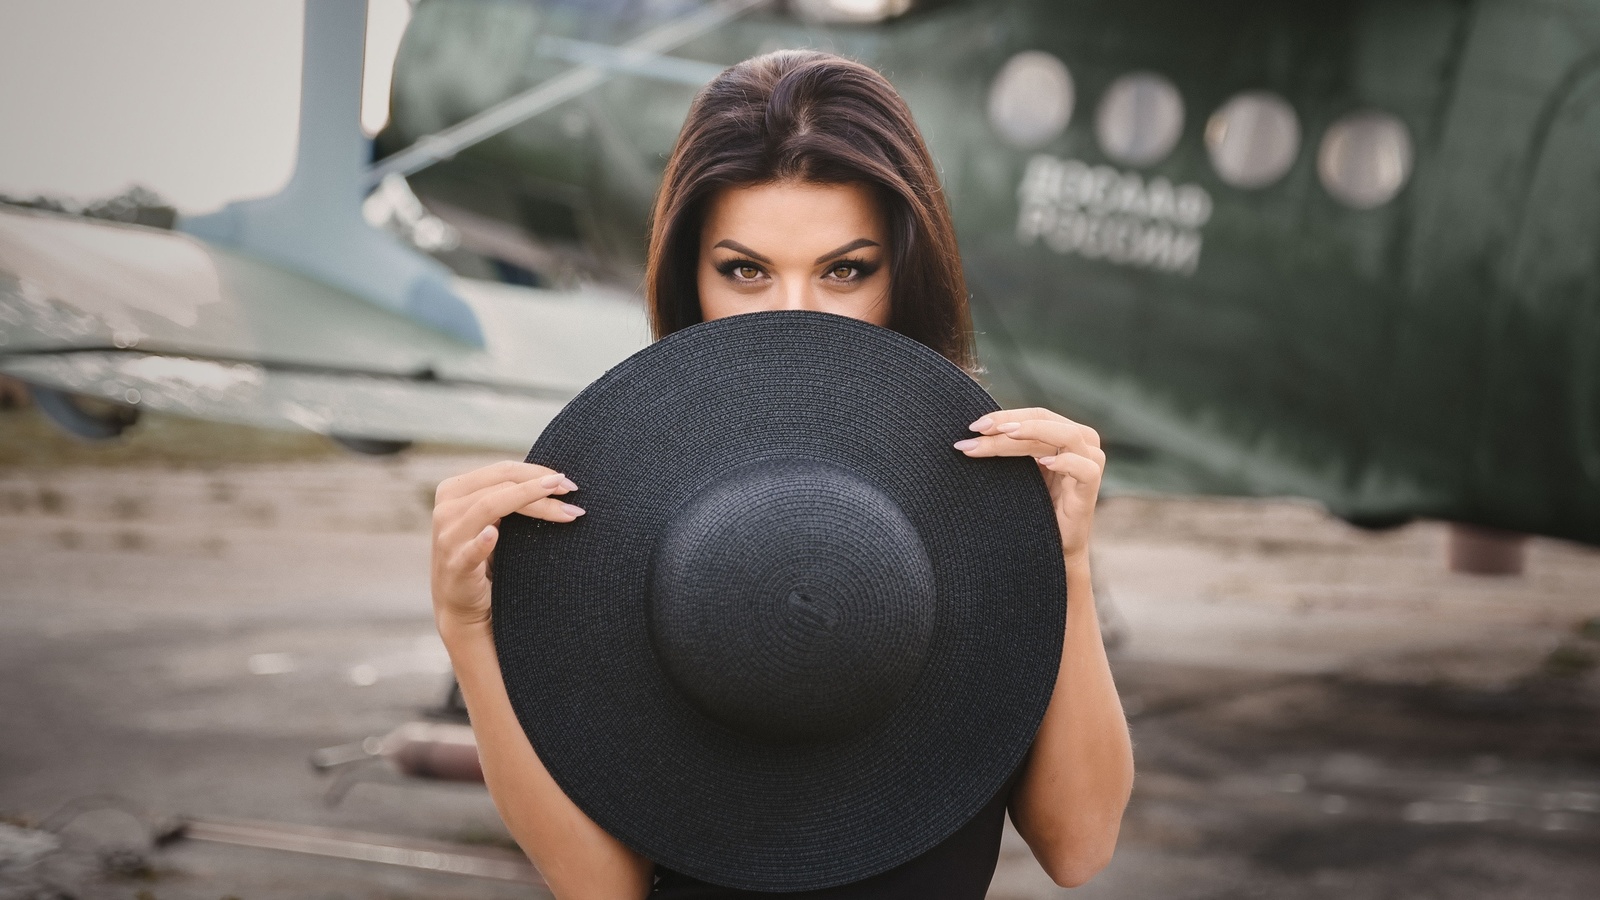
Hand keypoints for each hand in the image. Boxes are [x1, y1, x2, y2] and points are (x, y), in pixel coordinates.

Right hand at [431, 461, 583, 628]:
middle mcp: (447, 509)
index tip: (566, 481)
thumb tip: (555, 479)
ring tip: (565, 511)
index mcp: (454, 490)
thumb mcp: (493, 521)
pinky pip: (470, 551)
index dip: (536, 471)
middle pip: (501, 485)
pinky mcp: (455, 566)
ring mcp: (449, 537)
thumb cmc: (486, 558)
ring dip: (534, 506)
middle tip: (572, 491)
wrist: (462, 606)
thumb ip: (509, 497)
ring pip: (491, 506)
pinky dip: (482, 542)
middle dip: (540, 487)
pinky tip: (492, 535)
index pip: (502, 471)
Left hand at [953, 408, 1103, 565]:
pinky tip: (1045, 462)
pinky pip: (1085, 468)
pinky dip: (1066, 462)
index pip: (1036, 415)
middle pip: (1045, 422)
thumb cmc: (1035, 504)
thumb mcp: (1021, 469)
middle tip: (977, 432)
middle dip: (1008, 425)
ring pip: (1065, 436)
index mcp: (1065, 434)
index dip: (1006, 415)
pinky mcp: (1092, 488)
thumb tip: (974, 430)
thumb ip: (1010, 446)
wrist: (1053, 545)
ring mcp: (1091, 463)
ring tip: (1005, 435)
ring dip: (1032, 432)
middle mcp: (1083, 442)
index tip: (974, 426)